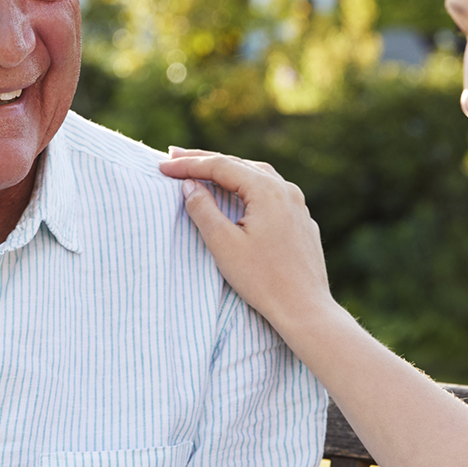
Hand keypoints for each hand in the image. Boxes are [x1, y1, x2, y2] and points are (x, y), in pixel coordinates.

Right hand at [158, 148, 339, 336]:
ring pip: (257, 176)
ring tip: (202, 170)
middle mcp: (286, 189)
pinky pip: (271, 193)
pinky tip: (238, 194)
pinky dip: (247, 187)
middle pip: (239, 165)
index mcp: (266, 190)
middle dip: (205, 161)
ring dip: (228, 171)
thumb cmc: (263, 280)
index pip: (220, 166)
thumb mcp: (224, 244)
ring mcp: (298, 204)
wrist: (305, 309)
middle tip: (175, 157)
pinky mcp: (301, 221)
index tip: (162, 166)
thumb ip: (203, 210)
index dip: (188, 165)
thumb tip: (189, 185)